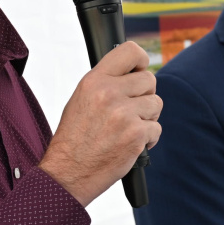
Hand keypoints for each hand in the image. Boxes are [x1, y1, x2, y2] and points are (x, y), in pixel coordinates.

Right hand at [41, 42, 161, 206]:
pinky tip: (129, 145)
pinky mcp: (136, 134)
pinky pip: (157, 128)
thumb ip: (107, 83)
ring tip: (126, 129)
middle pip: (150, 80)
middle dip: (144, 96)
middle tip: (129, 112)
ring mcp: (124, 114)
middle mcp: (109, 93)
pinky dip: (148, 139)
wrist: (66, 173)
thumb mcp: (81, 99)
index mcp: (94, 81)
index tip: (139, 71)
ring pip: (156, 104)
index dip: (141, 61)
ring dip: (147, 118)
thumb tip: (134, 71)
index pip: (130, 51)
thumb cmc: (74, 138)